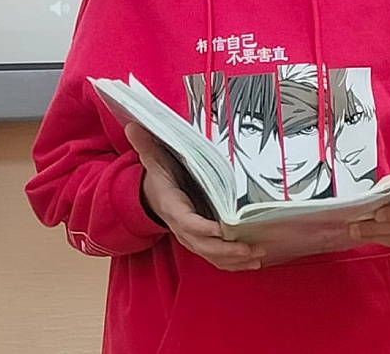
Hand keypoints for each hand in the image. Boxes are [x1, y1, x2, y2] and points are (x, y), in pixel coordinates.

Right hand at [125, 123, 265, 270]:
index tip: (221, 229)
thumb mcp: (152, 160)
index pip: (188, 222)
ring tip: (256, 257)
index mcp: (173, 207)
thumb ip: (146, 145)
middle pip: (203, 245)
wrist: (151, 197)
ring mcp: (191, 238)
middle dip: (226, 249)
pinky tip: (252, 263)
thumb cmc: (158, 177)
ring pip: (212, 255)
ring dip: (234, 259)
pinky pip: (216, 258)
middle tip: (249, 248)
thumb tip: (133, 126)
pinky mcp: (199, 242)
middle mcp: (182, 227)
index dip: (203, 228)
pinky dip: (233, 263)